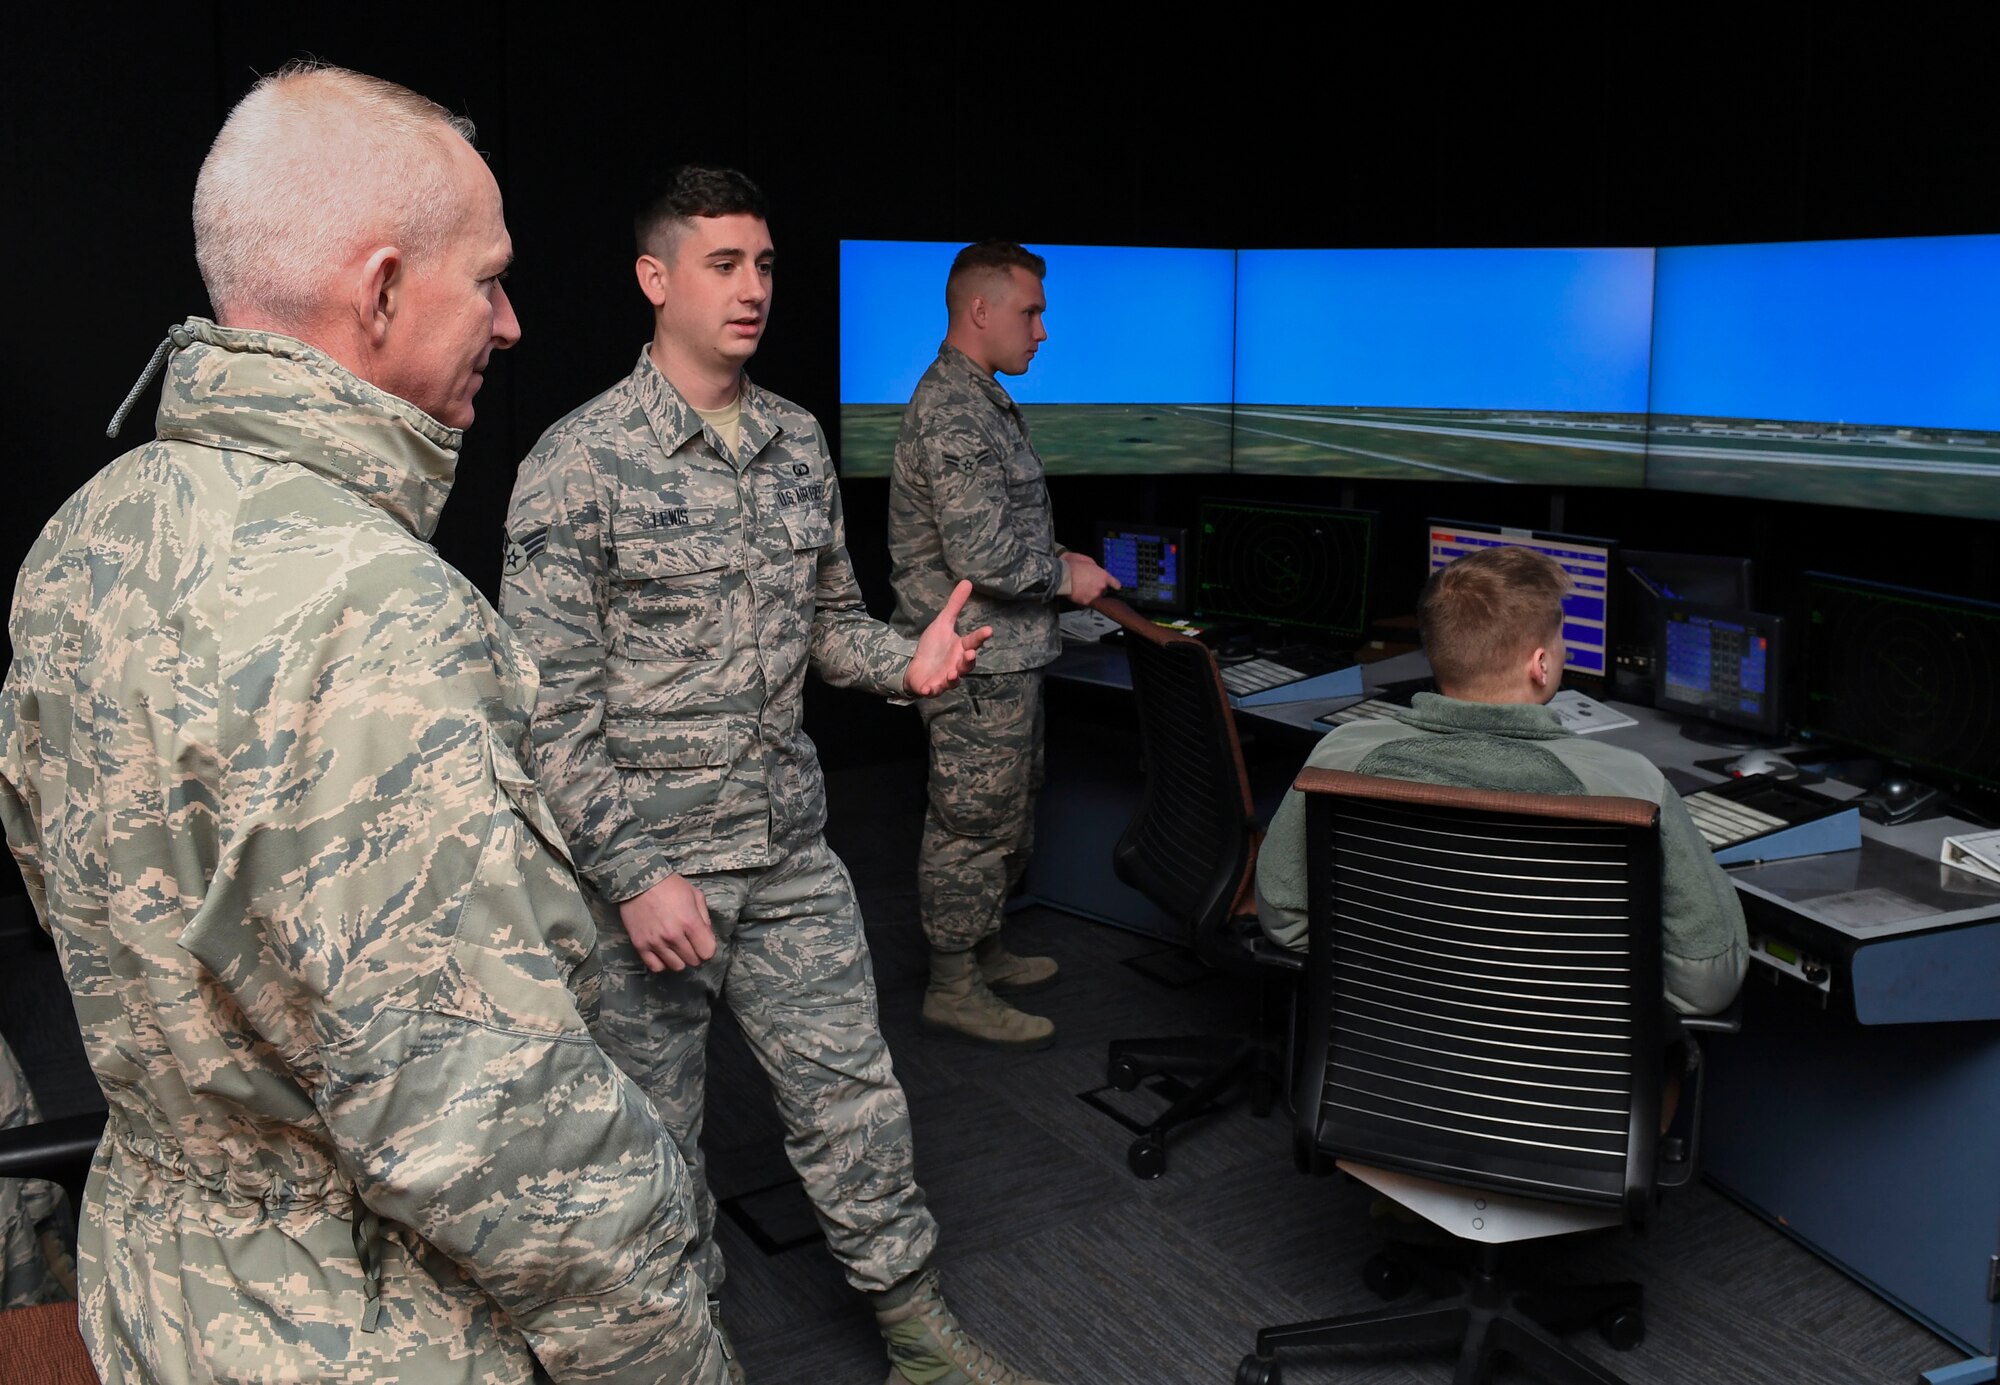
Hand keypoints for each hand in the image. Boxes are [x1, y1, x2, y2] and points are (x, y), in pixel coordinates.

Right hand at [618, 874, 715, 972]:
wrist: (638, 880)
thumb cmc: (669, 885)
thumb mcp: (695, 895)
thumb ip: (705, 918)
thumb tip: (708, 937)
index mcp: (690, 922)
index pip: (708, 952)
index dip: (708, 948)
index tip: (703, 943)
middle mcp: (673, 936)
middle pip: (693, 961)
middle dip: (695, 954)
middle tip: (689, 944)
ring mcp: (656, 942)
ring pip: (676, 966)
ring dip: (679, 959)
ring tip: (676, 948)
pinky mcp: (640, 945)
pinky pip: (656, 967)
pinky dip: (662, 963)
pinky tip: (663, 953)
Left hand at [905, 579, 992, 696]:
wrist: (915, 666)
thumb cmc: (933, 647)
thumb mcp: (942, 623)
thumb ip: (955, 606)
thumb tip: (967, 582)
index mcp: (960, 648)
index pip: (973, 641)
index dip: (980, 636)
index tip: (988, 630)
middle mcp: (956, 664)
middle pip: (966, 664)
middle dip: (968, 660)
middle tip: (969, 654)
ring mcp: (945, 678)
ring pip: (953, 680)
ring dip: (953, 677)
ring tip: (951, 673)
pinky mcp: (932, 687)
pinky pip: (933, 690)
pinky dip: (931, 690)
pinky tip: (927, 689)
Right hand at [1062, 551, 1121, 605]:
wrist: (1061, 575)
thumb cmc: (1073, 565)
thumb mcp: (1088, 560)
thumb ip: (1096, 568)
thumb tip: (1096, 571)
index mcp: (1104, 576)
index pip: (1116, 584)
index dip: (1115, 585)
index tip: (1115, 587)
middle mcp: (1101, 588)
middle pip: (1104, 591)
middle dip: (1098, 588)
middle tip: (1089, 584)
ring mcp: (1094, 596)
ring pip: (1096, 597)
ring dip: (1091, 594)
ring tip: (1082, 589)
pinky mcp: (1086, 602)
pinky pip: (1087, 601)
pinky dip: (1083, 598)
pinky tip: (1078, 593)